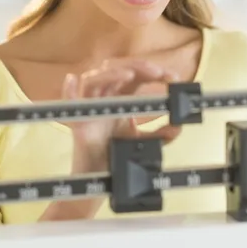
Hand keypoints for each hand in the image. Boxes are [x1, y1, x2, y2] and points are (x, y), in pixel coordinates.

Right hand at [41, 59, 179, 221]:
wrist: (103, 180)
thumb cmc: (118, 155)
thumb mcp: (145, 142)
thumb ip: (162, 134)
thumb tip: (178, 126)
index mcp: (120, 98)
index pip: (135, 76)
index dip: (153, 72)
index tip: (173, 77)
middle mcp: (105, 99)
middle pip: (116, 70)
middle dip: (138, 66)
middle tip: (158, 72)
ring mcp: (90, 109)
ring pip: (94, 80)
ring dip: (111, 73)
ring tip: (130, 75)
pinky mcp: (78, 125)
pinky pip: (68, 104)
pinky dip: (68, 90)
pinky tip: (72, 79)